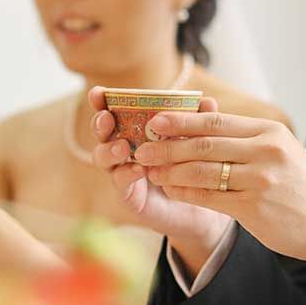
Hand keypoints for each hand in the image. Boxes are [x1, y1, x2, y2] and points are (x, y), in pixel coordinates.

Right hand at [88, 87, 231, 274]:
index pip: (113, 111)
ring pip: (102, 158)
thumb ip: (199, 123)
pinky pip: (120, 183)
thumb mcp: (196, 145)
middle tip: (106, 118)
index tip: (97, 92)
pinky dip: (126, 174)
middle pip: (101, 133)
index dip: (102, 101)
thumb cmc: (191, 170)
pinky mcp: (128, 197)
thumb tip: (207, 102)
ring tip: (122, 146)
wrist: (199, 212)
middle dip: (99, 123)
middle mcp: (123, 150)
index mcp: (134, 131)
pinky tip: (138, 169)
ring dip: (109, 150)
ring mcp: (122, 173)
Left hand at [125, 110, 305, 267]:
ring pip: (202, 171)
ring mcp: (260, 179)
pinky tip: (170, 191)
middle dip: (168, 146)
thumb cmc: (299, 185)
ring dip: (171, 171)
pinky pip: (209, 198)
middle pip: (204, 144)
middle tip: (143, 149)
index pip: (215, 121)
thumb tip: (199, 123)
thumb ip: (244, 138)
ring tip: (150, 171)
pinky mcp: (254, 207)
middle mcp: (265, 151)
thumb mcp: (278, 150)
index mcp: (268, 131)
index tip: (154, 122)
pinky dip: (185, 194)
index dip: (181, 121)